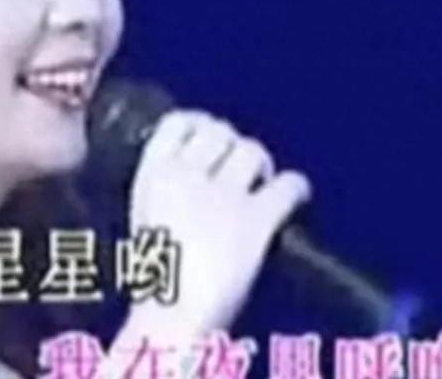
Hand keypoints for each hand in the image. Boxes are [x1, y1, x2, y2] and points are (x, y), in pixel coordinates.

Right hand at [121, 110, 311, 339]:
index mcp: (152, 176)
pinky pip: (288, 185)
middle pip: (221, 132)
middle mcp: (187, 175)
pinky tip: (296, 198)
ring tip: (261, 184)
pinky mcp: (257, 220)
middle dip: (233, 146)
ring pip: (253, 151)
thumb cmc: (155, 281)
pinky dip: (296, 190)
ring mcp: (223, 196)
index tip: (209, 135)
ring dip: (262, 166)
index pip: (179, 122)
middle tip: (239, 169)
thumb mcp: (145, 222)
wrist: (171, 319)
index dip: (200, 125)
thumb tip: (193, 179)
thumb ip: (166, 193)